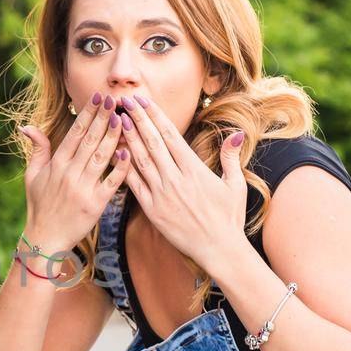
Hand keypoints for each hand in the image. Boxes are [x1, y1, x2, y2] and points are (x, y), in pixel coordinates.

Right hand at [19, 91, 131, 257]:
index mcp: (57, 164)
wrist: (45, 238)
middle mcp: (69, 173)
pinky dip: (120, 168)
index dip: (88, 114)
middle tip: (115, 100)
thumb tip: (27, 126)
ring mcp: (83, 188)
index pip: (75, 133)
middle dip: (103, 118)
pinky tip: (130, 152)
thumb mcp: (32, 175)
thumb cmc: (40, 205)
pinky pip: (111, 182)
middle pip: (90, 140)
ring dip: (114, 137)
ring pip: (101, 157)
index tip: (99, 97)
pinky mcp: (96, 204)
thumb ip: (37, 149)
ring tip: (124, 119)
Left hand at [117, 94, 248, 272]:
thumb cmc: (229, 217)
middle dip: (136, 119)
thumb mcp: (235, 184)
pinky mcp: (152, 211)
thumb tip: (236, 133)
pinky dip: (123, 168)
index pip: (170, 135)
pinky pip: (134, 185)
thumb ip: (231, 157)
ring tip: (115, 120)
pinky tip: (114, 153)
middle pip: (152, 142)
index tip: (143, 100)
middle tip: (123, 101)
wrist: (219, 249)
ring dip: (127, 138)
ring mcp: (162, 195)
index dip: (154, 116)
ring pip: (140, 160)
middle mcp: (176, 179)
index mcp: (195, 169)